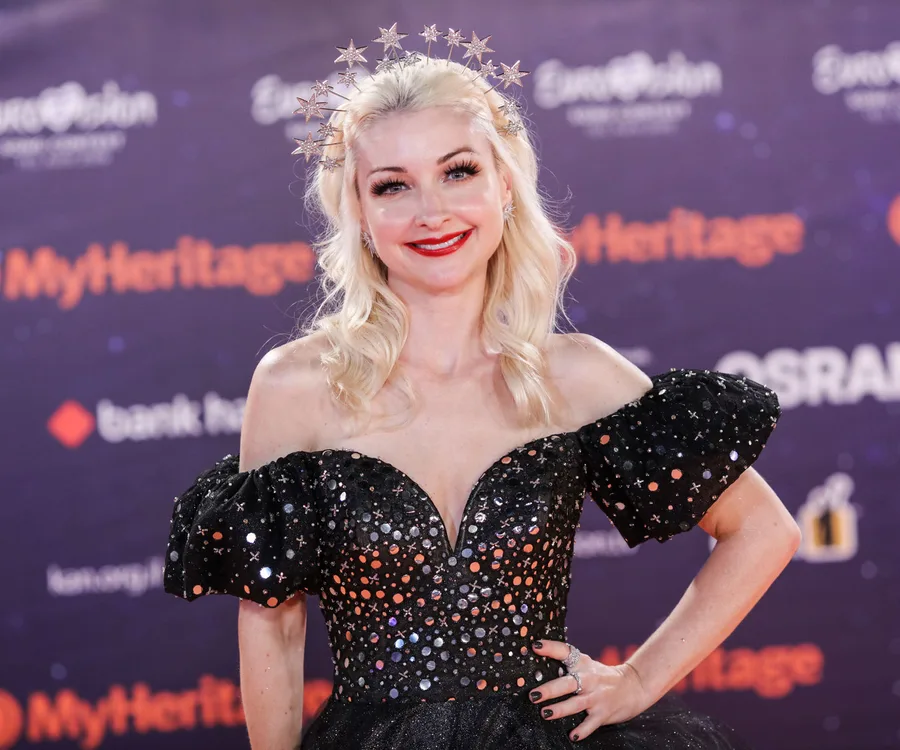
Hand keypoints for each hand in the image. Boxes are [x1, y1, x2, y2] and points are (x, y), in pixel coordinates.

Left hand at [529, 639, 652, 741]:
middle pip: (568, 683)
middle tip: (534, 695)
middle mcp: (589, 679)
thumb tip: (540, 664)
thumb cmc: (602, 676)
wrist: (634, 686)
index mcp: (583, 664)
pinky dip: (582, 730)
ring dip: (560, 709)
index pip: (566, 651)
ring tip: (545, 713)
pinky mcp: (603, 713)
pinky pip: (591, 724)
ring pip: (576, 704)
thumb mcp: (587, 665)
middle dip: (550, 689)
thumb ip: (568, 665)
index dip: (551, 648)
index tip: (537, 646)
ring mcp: (597, 697)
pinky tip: (572, 735)